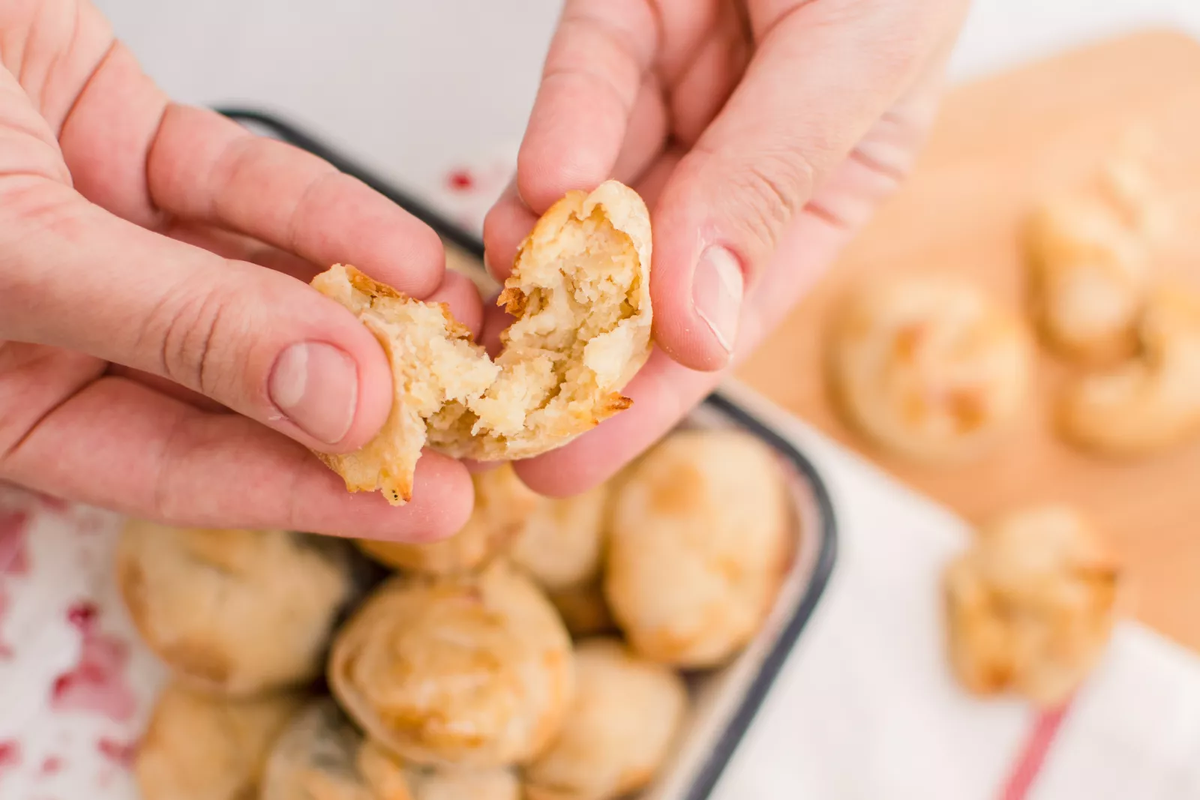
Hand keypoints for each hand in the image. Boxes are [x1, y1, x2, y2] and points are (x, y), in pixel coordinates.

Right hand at [0, 0, 480, 539]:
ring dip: (368, 309)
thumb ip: (182, 331)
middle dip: (370, 407)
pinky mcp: (128, 143)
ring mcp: (103, 235)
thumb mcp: (19, 251)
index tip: (437, 509)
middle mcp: (67, 329)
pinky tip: (404, 250)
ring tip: (469, 342)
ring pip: (259, 285)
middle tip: (484, 433)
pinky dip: (321, 214)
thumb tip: (337, 402)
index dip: (317, 494)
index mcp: (12, 400)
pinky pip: (244, 189)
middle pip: (244, 386)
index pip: (186, 471)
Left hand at [484, 0, 968, 493]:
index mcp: (819, 195)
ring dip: (537, 258)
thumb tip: (696, 327)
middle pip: (641, 277)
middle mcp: (741, 161)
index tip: (565, 464)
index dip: (644, 400)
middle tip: (489, 420)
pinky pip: (579, 93)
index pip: (723, 320)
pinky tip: (532, 194)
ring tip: (499, 310)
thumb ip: (768, 189)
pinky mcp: (620, 27)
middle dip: (564, 353)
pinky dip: (552, 137)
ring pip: (590, 200)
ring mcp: (675, 96)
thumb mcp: (854, 62)